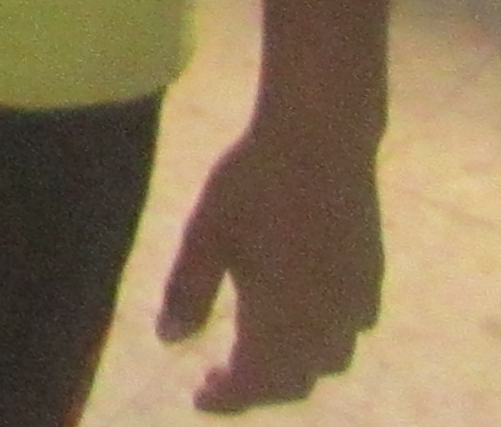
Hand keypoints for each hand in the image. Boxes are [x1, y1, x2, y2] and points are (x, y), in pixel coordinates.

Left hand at [160, 120, 384, 408]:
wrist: (320, 140)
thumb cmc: (252, 182)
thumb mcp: (205, 233)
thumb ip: (187, 290)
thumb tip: (168, 341)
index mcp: (281, 317)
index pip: (255, 383)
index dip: (227, 398)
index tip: (199, 399)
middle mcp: (326, 321)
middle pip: (294, 380)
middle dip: (256, 388)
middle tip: (217, 379)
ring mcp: (355, 301)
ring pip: (329, 361)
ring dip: (293, 368)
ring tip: (256, 353)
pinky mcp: (371, 277)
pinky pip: (351, 330)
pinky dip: (324, 340)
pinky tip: (303, 320)